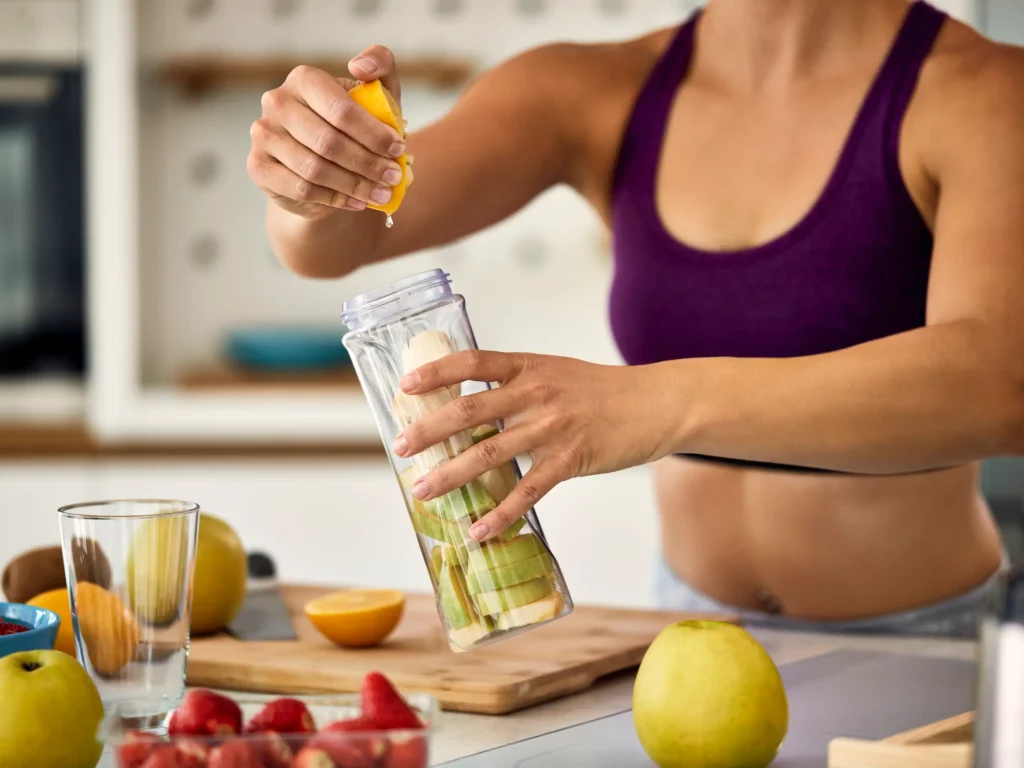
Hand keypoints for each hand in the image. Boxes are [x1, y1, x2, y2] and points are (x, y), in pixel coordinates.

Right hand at [247, 45, 405, 218]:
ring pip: (315, 169)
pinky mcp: (258, 167)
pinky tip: (356, 201)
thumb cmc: (353, 126)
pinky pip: (300, 188)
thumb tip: (361, 66)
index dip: (374, 134)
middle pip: (329, 142)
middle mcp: (277, 102)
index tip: (398, 150)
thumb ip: (381, 67)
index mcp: (304, 79)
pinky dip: (334, 198)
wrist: (322, 166)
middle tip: (393, 178)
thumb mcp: (375, 95)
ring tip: (381, 193)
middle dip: (368, 163)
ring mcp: (263, 134)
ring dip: (354, 185)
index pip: (341, 110)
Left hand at [392, 351, 676, 541]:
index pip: (472, 362)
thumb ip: (517, 384)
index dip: (434, 372)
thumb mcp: (557, 372)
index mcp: (529, 366)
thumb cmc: (603, 391)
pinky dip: (500, 514)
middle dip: (429, 431)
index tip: (404, 387)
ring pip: (490, 453)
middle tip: (399, 448)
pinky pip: (528, 491)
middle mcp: (536, 392)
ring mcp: (553, 426)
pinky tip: (479, 530)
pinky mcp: (572, 459)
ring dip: (451, 475)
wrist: (656, 403)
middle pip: (469, 411)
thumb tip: (470, 409)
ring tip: (423, 492)